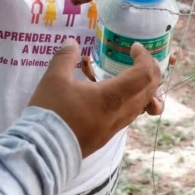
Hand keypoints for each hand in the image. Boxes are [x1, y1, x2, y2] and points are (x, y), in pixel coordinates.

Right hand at [29, 40, 161, 156]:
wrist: (43, 151)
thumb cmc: (51, 112)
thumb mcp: (53, 79)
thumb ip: (65, 57)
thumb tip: (72, 42)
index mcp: (112, 97)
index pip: (144, 75)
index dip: (145, 57)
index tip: (132, 48)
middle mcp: (120, 113)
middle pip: (151, 90)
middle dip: (150, 70)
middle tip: (136, 58)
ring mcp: (116, 127)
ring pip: (142, 105)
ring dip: (142, 86)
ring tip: (126, 74)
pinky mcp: (108, 135)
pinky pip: (130, 114)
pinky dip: (130, 99)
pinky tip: (111, 93)